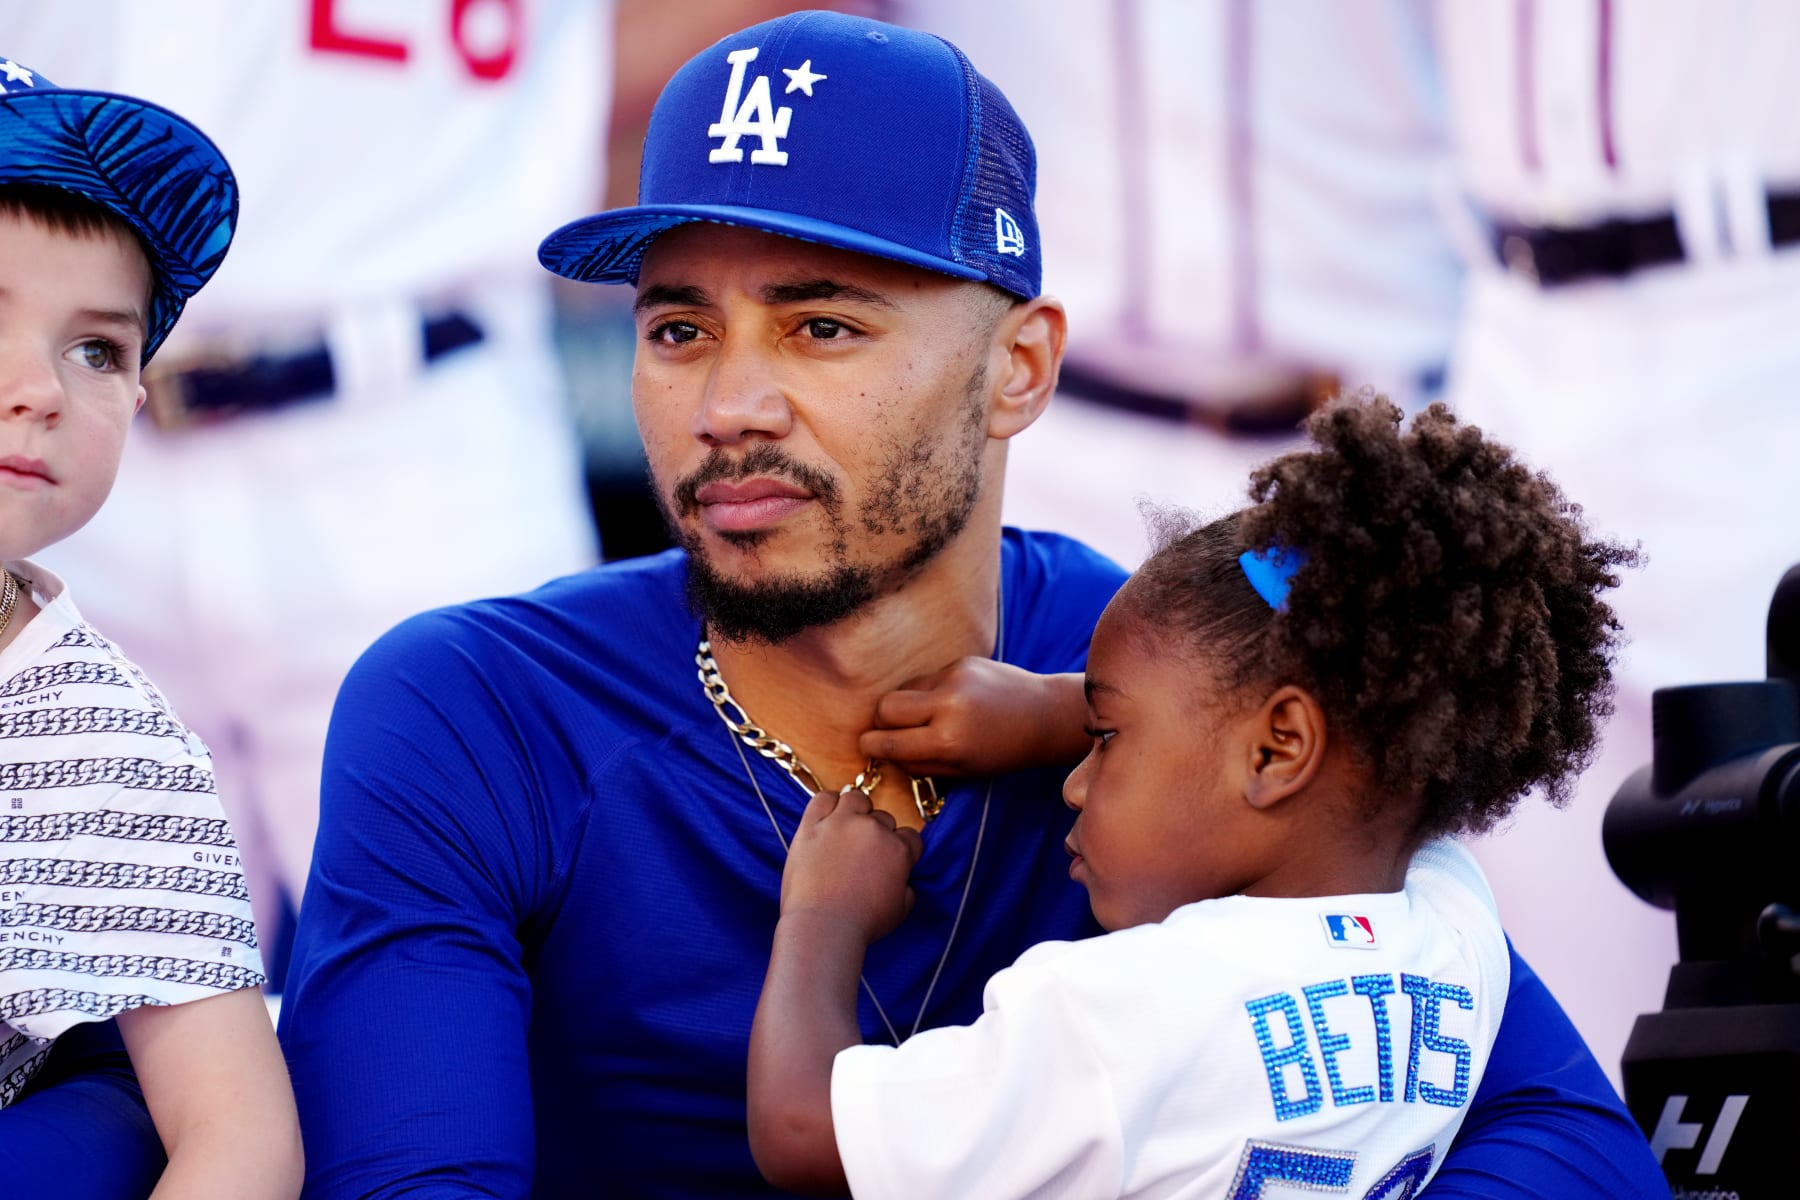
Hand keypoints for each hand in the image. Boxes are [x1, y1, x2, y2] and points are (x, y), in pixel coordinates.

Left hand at [781, 788, 922, 944]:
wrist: (822, 926)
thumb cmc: (861, 924)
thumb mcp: (899, 911)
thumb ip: (907, 890)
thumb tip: (905, 883)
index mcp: (898, 849)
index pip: (911, 836)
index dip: (904, 849)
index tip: (893, 860)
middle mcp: (872, 829)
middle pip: (883, 817)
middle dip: (879, 833)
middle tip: (865, 853)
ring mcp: (840, 823)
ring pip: (856, 799)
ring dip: (857, 811)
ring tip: (849, 828)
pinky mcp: (812, 825)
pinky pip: (823, 799)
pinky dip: (828, 803)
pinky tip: (829, 815)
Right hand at [860, 659, 1087, 776]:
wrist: (1043, 715)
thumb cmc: (1003, 752)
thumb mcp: (962, 771)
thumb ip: (919, 764)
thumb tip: (882, 753)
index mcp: (948, 742)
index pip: (887, 742)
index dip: (872, 746)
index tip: (870, 746)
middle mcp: (948, 707)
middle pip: (885, 707)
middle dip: (882, 721)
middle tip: (892, 729)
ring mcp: (954, 679)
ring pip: (903, 688)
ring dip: (906, 703)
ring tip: (929, 716)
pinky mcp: (961, 662)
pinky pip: (927, 677)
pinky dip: (930, 690)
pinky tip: (953, 700)